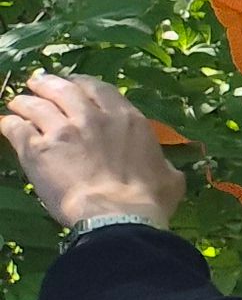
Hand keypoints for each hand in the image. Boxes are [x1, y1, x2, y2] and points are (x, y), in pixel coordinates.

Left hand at [3, 73, 185, 228]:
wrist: (118, 216)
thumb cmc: (149, 199)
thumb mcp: (169, 175)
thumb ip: (162, 164)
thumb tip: (164, 168)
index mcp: (126, 118)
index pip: (97, 88)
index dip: (81, 84)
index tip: (73, 86)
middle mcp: (92, 117)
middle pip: (62, 89)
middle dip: (47, 84)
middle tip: (37, 85)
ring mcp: (62, 130)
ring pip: (35, 105)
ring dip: (24, 102)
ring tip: (17, 103)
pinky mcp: (37, 149)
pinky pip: (16, 128)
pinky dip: (10, 125)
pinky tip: (7, 125)